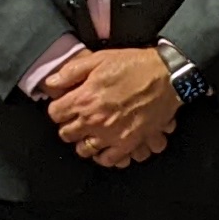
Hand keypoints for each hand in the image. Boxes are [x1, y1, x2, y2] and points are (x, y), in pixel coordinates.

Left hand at [43, 47, 180, 169]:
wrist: (167, 77)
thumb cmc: (135, 66)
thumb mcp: (99, 59)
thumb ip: (71, 72)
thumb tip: (51, 83)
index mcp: (84, 99)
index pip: (55, 113)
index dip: (58, 108)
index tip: (64, 106)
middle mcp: (94, 120)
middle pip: (66, 134)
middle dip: (68, 125)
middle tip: (76, 119)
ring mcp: (111, 135)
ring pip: (84, 150)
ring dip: (84, 142)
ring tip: (89, 133)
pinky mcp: (128, 143)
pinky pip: (108, 160)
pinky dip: (103, 156)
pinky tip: (104, 146)